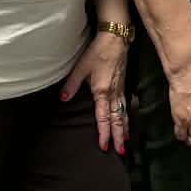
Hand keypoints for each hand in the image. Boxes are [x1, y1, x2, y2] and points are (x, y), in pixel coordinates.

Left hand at [62, 31, 129, 156]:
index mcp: (102, 92)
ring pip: (123, 113)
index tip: (104, 147)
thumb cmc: (98, 51)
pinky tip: (127, 120)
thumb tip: (63, 99)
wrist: (115, 37)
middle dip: (118, 136)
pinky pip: (126, 104)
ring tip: (126, 142)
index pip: (103, 118)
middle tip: (120, 152)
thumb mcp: (81, 67)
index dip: (103, 133)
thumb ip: (72, 84)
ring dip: (125, 128)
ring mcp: (120, 89)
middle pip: (117, 119)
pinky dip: (127, 115)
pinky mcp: (123, 84)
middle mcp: (113, 94)